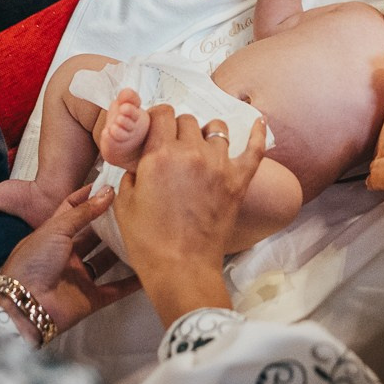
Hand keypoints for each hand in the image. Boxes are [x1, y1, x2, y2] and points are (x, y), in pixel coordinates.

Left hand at [0, 185, 141, 337]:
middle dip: (110, 223)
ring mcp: (79, 277)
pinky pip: (115, 288)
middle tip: (133, 208)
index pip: (73, 209)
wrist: (24, 306)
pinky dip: (131, 282)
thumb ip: (84, 212)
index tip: (109, 184)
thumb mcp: (56, 229)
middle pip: (94, 235)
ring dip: (122, 250)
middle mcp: (67, 254)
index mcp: (53, 235)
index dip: (89, 196)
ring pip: (106, 260)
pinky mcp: (90, 298)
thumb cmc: (32, 263)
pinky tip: (147, 270)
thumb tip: (107, 192)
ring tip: (144, 235)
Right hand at [113, 105, 269, 324]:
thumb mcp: (124, 204)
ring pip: (216, 129)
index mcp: (159, 155)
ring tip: (201, 146)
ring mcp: (219, 165)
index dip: (156, 118)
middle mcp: (191, 153)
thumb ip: (131, 174)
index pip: (161, 113)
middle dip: (177, 128)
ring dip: (206, 134)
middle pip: (187, 120)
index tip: (154, 127)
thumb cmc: (149, 242)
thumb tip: (140, 164)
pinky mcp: (239, 181)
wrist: (181, 269)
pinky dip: (258, 133)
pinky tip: (259, 122)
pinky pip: (255, 149)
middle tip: (173, 145)